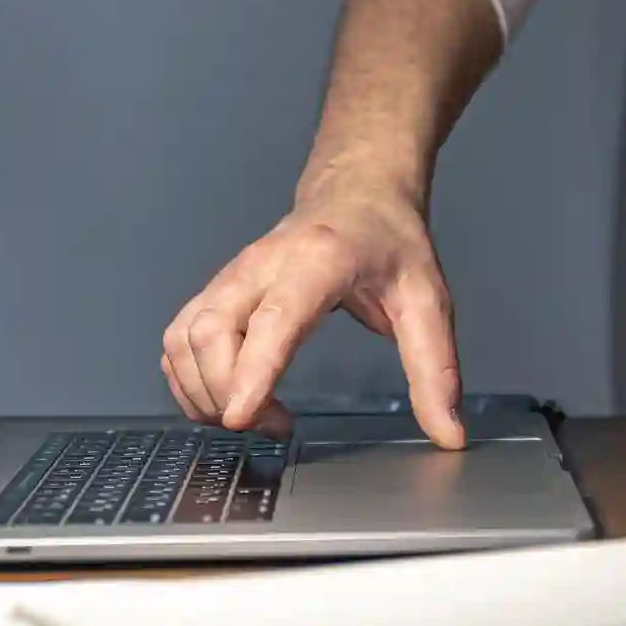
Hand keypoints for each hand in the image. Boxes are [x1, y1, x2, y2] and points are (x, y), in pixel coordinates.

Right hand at [161, 185, 464, 447]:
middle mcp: (261, 265)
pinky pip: (177, 340)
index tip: (241, 415)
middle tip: (274, 424)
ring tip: (252, 415)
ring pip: (183, 338)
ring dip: (202, 392)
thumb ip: (435, 371)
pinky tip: (222, 399)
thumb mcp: (428, 302)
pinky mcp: (214, 291)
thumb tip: (447, 433)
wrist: (356, 192)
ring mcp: (231, 276)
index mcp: (318, 261)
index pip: (274, 318)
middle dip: (226, 394)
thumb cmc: (387, 241)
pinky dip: (186, 379)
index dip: (252, 370)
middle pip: (210, 333)